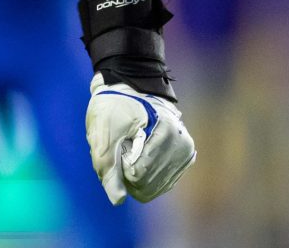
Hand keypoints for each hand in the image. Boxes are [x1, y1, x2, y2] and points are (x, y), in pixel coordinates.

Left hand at [85, 73, 195, 203]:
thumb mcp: (103, 132)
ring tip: (133, 146)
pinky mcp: (183, 158)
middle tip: (123, 143)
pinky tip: (142, 152)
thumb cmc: (114, 105)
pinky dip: (147, 173)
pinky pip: (161, 182)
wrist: (129, 86)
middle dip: (128, 171)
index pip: (137, 175)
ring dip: (137, 172)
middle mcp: (182, 145)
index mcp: (166, 134)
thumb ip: (107, 167)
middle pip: (147, 185)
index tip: (119, 140)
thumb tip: (118, 201)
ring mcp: (185, 153)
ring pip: (154, 187)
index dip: (119, 164)